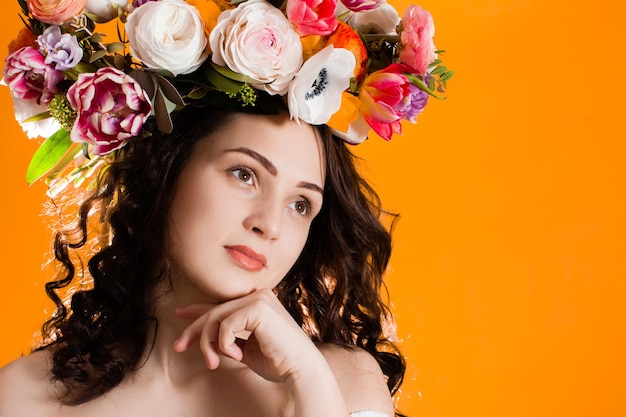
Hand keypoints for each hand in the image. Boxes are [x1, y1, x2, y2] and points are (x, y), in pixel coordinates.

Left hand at [172, 289, 318, 383]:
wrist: (300, 369)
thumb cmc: (277, 362)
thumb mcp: (245, 349)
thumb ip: (228, 338)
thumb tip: (204, 336)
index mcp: (258, 302)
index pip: (222, 304)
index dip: (198, 310)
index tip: (179, 314)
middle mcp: (258, 295)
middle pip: (214, 310)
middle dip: (193, 330)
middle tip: (179, 347)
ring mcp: (259, 299)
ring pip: (215, 317)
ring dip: (208, 343)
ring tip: (214, 362)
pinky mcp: (258, 308)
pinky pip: (225, 326)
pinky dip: (225, 345)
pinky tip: (237, 356)